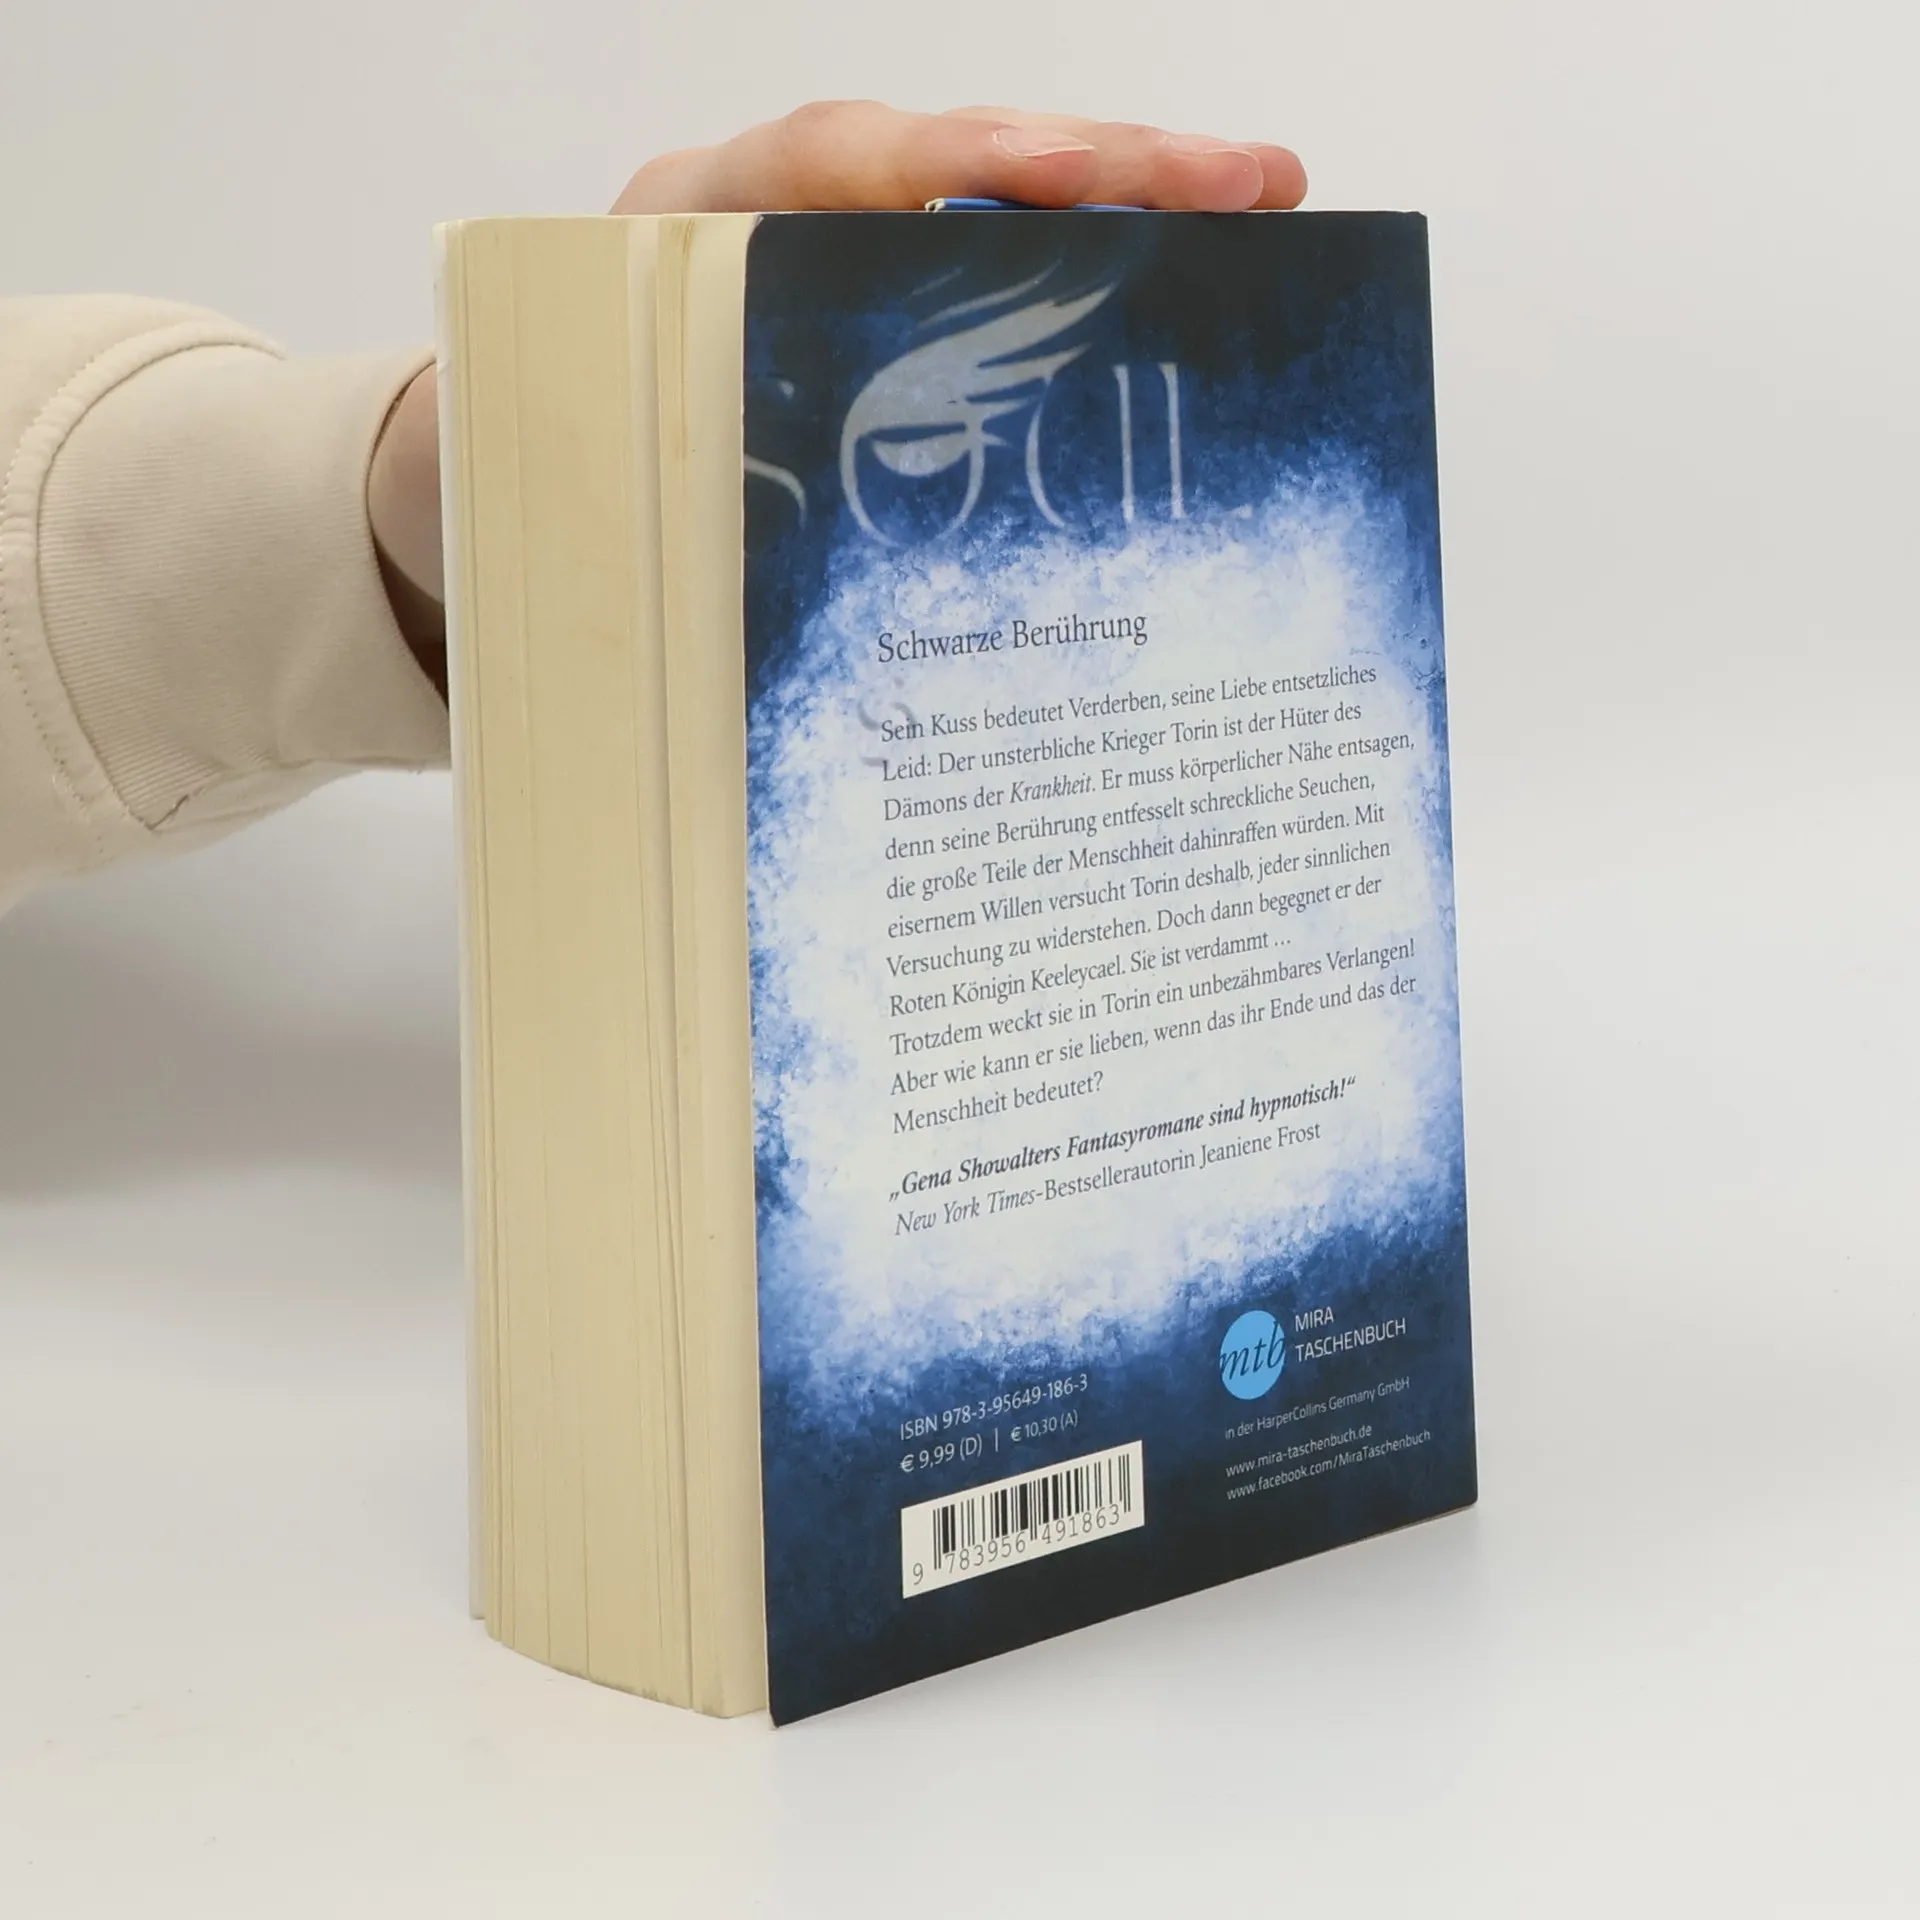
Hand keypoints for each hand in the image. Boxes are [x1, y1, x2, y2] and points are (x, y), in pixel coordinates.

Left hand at [368, 100, 1307, 671]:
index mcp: (679, 236)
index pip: (832, 166)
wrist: (466, 487)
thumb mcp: (549, 477)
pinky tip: (1164, 307)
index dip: (962, 167)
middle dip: (1104, 173)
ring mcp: (819, 272)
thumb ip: (635, 486)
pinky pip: (972, 290)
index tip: (1080, 181)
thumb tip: (755, 573)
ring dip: (1116, 222)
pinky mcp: (851, 329)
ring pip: (979, 218)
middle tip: (1255, 187)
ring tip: (1254, 217)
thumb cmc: (510, 472)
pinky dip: (1068, 294)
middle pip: (948, 166)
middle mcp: (764, 229)